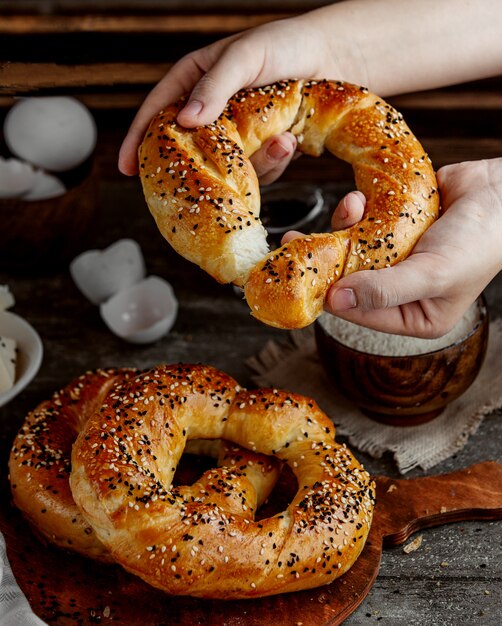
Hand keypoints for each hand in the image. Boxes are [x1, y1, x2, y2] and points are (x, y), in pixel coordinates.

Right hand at [118, 12, 340, 176]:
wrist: (335, 59)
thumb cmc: (287, 45)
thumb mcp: (246, 55)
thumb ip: (215, 85)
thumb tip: (185, 120)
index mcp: (196, 81)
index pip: (158, 111)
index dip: (139, 139)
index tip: (126, 167)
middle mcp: (212, 111)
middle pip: (187, 148)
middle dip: (194, 169)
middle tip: (198, 184)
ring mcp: (238, 135)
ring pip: (226, 166)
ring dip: (253, 162)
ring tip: (283, 139)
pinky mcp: (263, 151)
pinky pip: (258, 170)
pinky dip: (274, 162)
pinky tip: (291, 142)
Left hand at [305, 158, 501, 337]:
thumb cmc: (478, 241)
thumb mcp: (432, 274)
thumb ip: (384, 291)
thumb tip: (336, 301)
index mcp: (413, 316)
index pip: (359, 314)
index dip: (329, 296)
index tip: (300, 277)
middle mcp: (400, 292)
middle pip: (349, 282)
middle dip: (325, 260)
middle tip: (294, 242)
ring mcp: (396, 259)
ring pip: (352, 250)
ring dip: (344, 228)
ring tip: (350, 208)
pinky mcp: (394, 230)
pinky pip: (363, 224)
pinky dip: (357, 211)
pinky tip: (359, 199)